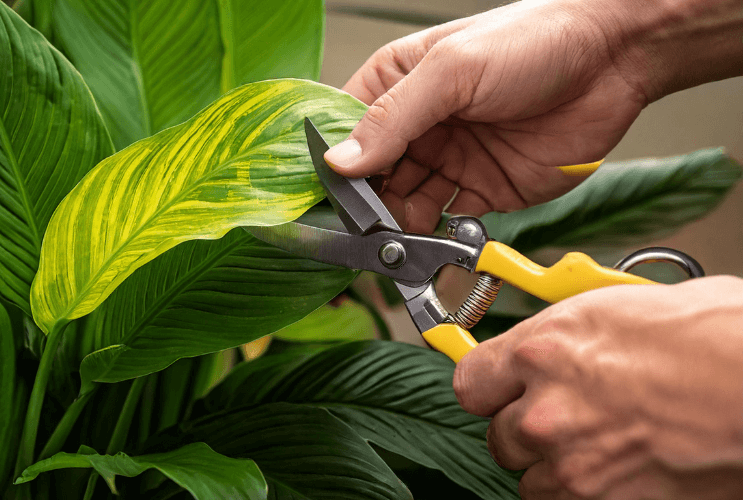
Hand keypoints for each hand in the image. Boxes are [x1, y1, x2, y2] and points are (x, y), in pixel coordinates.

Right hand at [325, 0, 648, 232]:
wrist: (614, 62)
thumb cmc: (534, 41)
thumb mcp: (453, 70)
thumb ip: (395, 118)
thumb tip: (341, 161)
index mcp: (399, 83)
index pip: (347, 130)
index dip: (333, 164)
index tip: (322, 198)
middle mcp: (420, 125)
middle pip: (372, 176)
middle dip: (363, 205)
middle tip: (359, 231)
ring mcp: (450, 159)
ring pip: (404, 204)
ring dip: (395, 225)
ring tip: (393, 240)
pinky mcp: (483, 189)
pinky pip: (446, 222)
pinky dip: (433, 237)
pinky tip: (427, 241)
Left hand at [453, 276, 742, 498]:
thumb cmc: (713, 336)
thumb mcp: (614, 309)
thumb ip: (563, 335)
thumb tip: (550, 344)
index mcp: (544, 349)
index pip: (470, 382)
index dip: (487, 385)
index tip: (497, 387)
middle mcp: (546, 408)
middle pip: (499, 433)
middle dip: (524, 425)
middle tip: (561, 413)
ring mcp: (573, 461)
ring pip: (529, 476)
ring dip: (552, 462)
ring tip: (596, 441)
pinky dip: (580, 491)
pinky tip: (614, 467)